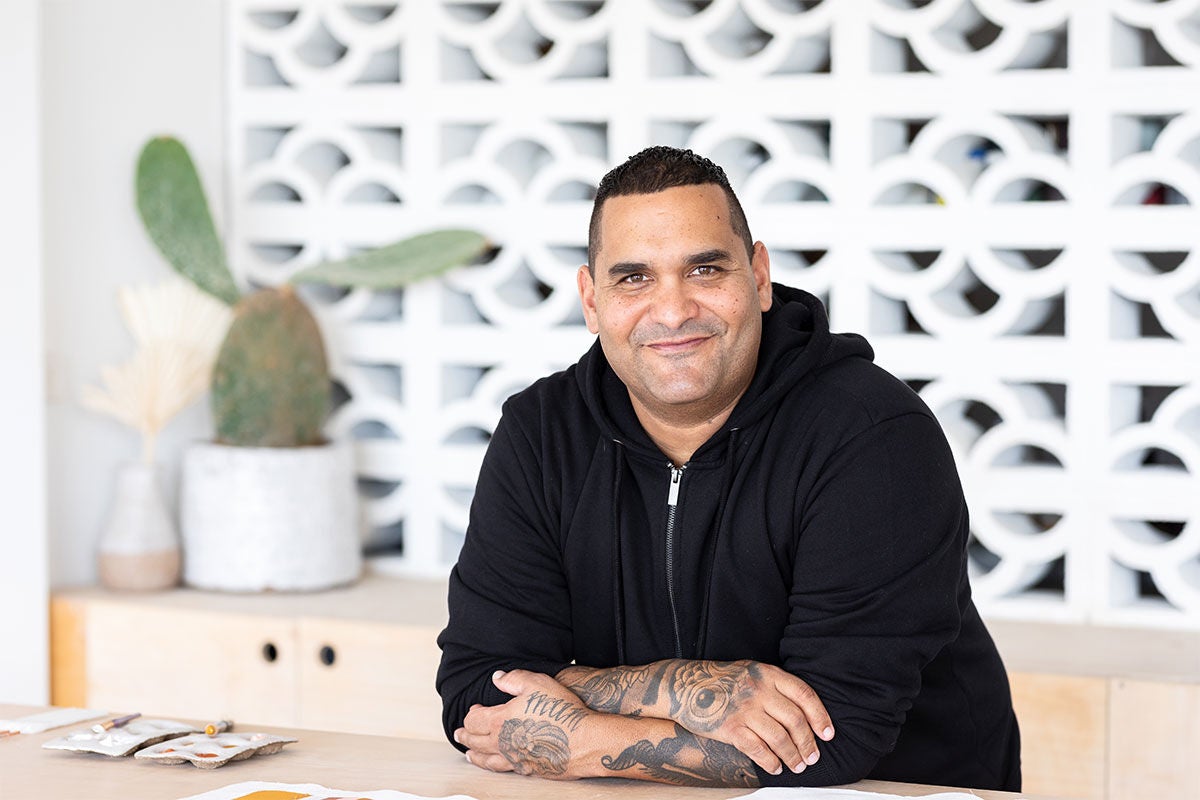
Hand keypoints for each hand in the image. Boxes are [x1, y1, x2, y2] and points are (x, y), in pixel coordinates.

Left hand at [455, 669, 592, 779]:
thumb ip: (514, 678)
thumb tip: (497, 677)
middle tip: (458, 734)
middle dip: (465, 735)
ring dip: (475, 755)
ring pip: (486, 759)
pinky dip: (493, 767)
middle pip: (475, 740)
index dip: (471, 713)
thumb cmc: (561, 711)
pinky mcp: (527, 769)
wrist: (583, 741)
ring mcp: (514, 758)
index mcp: (500, 720)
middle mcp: (502, 742)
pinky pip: (503, 769)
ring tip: (469, 755)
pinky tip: (497, 764)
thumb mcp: (537, 683)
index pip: (474, 719)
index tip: (473, 708)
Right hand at [662, 660, 833, 776]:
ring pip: (780, 738)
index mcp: (767, 673)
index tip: (828, 734)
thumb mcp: (751, 671)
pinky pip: (759, 750)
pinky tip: (775, 767)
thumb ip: (775, 686)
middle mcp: (758, 689)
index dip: (820, 716)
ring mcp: (744, 708)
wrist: (684, 685)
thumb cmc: (720, 681)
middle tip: (812, 757)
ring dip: (792, 756)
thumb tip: (805, 713)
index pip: (804, 694)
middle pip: (795, 720)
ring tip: (797, 766)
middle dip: (808, 743)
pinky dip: (771, 762)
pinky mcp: (730, 727)